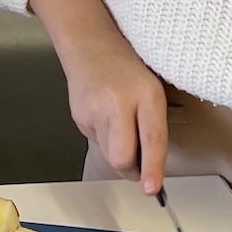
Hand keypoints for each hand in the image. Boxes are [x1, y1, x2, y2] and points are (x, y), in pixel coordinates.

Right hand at [28, 0, 167, 192]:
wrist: (87, 41)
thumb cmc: (128, 64)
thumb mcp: (151, 87)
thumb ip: (152, 122)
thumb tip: (150, 163)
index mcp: (146, 93)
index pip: (152, 138)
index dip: (152, 167)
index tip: (151, 189)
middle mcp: (118, 103)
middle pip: (121, 157)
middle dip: (130, 169)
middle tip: (138, 165)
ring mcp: (93, 110)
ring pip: (108, 152)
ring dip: (117, 149)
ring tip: (120, 122)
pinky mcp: (78, 116)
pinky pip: (96, 140)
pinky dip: (104, 136)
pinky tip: (104, 114)